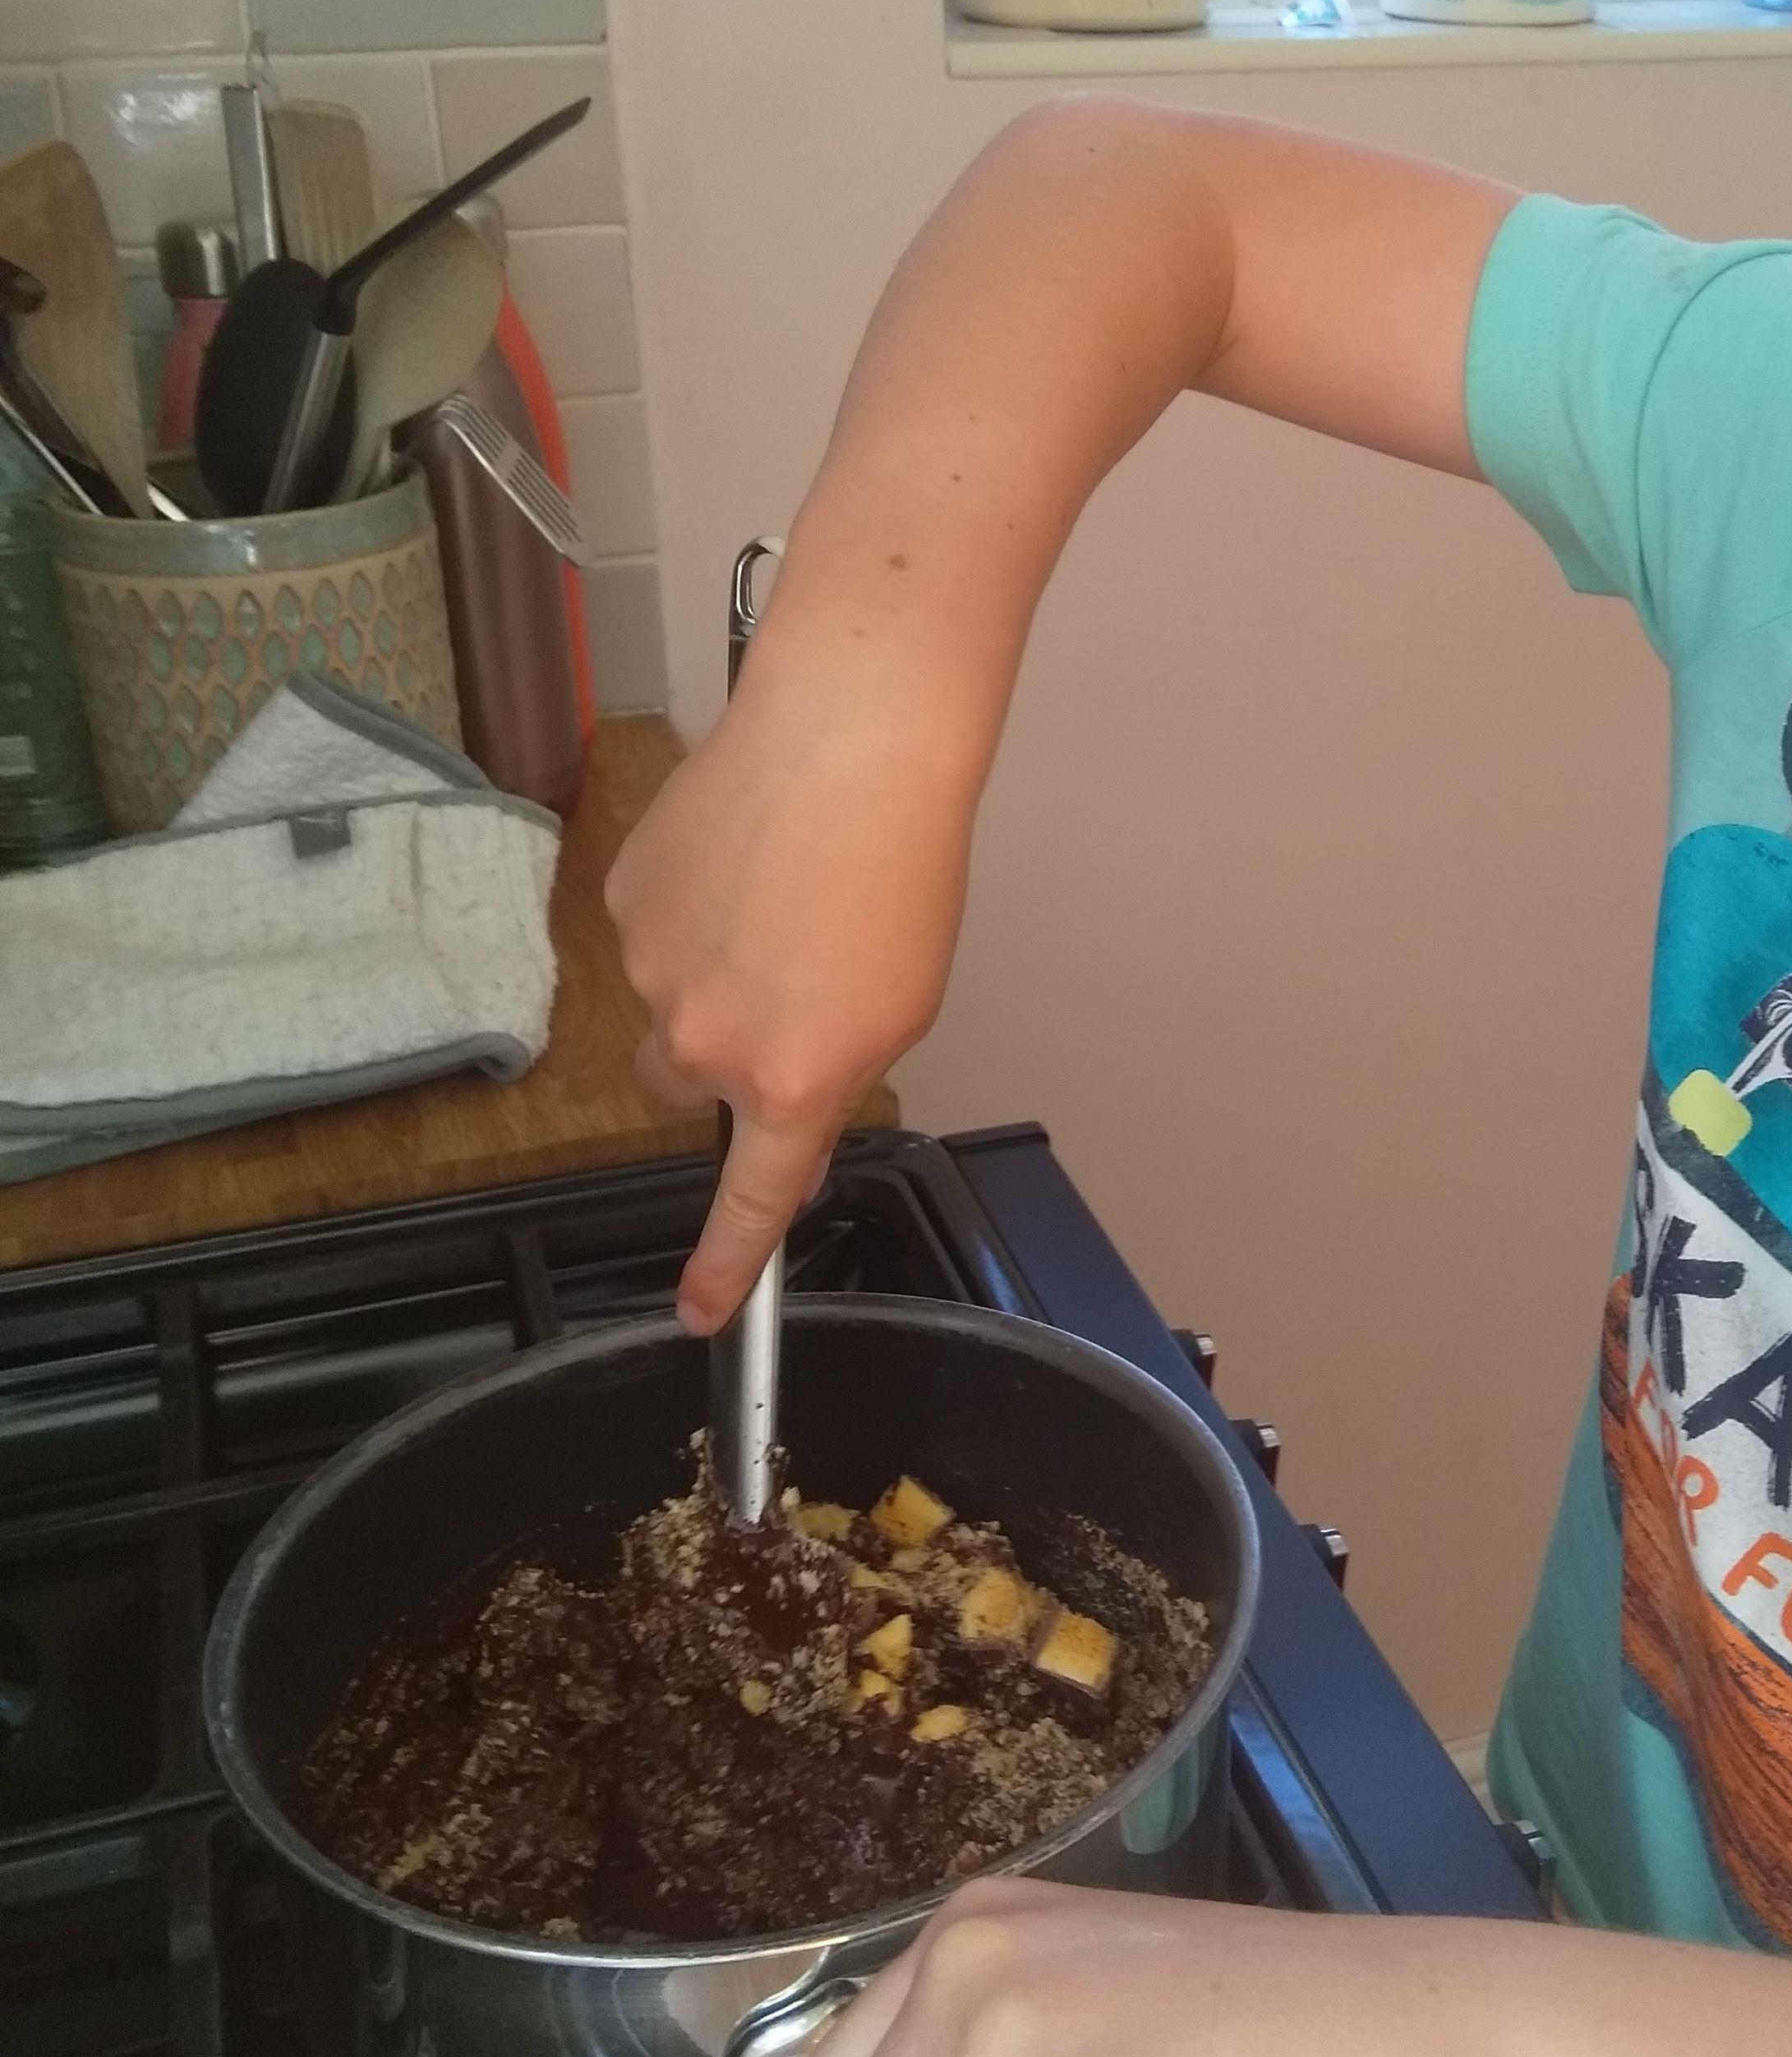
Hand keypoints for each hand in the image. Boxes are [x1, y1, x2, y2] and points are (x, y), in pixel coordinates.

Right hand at [606, 654, 974, 1328]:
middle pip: (687, 1089)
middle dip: (719, 1058)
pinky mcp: (623, 901)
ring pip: (667, 1004)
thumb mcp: (900, 1007)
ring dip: (710, 971)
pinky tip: (743, 857)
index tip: (699, 1315)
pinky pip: (650, 932)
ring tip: (780, 894)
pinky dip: (689, 910)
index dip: (723, 1268)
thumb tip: (779, 1106)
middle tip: (782, 986)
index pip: (748, 1203)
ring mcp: (652, 971)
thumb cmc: (902, 868)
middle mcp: (706, 1044)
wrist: (849, 742)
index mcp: (792, 1084)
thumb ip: (830, 1076)